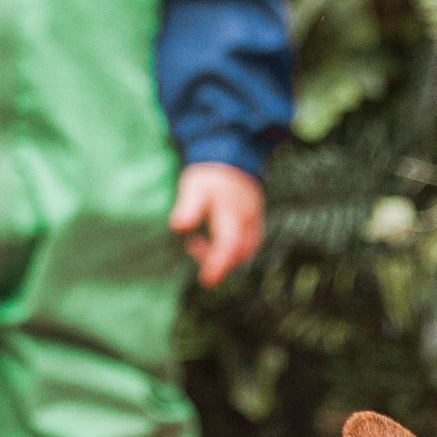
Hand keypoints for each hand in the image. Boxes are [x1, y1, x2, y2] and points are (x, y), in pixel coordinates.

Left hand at [169, 162, 264, 287]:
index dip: (218, 265)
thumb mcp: (193, 186)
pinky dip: (234, 251)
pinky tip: (216, 242)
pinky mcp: (257, 222)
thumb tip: (179, 226)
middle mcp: (248, 219)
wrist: (231, 156)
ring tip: (200, 243)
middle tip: (192, 247)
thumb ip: (188, 207)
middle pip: (239, 253)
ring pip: (246, 251)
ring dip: (225, 257)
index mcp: (232, 211)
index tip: (206, 280)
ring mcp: (255, 221)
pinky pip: (250, 245)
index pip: (229, 245)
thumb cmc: (208, 175)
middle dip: (218, 262)